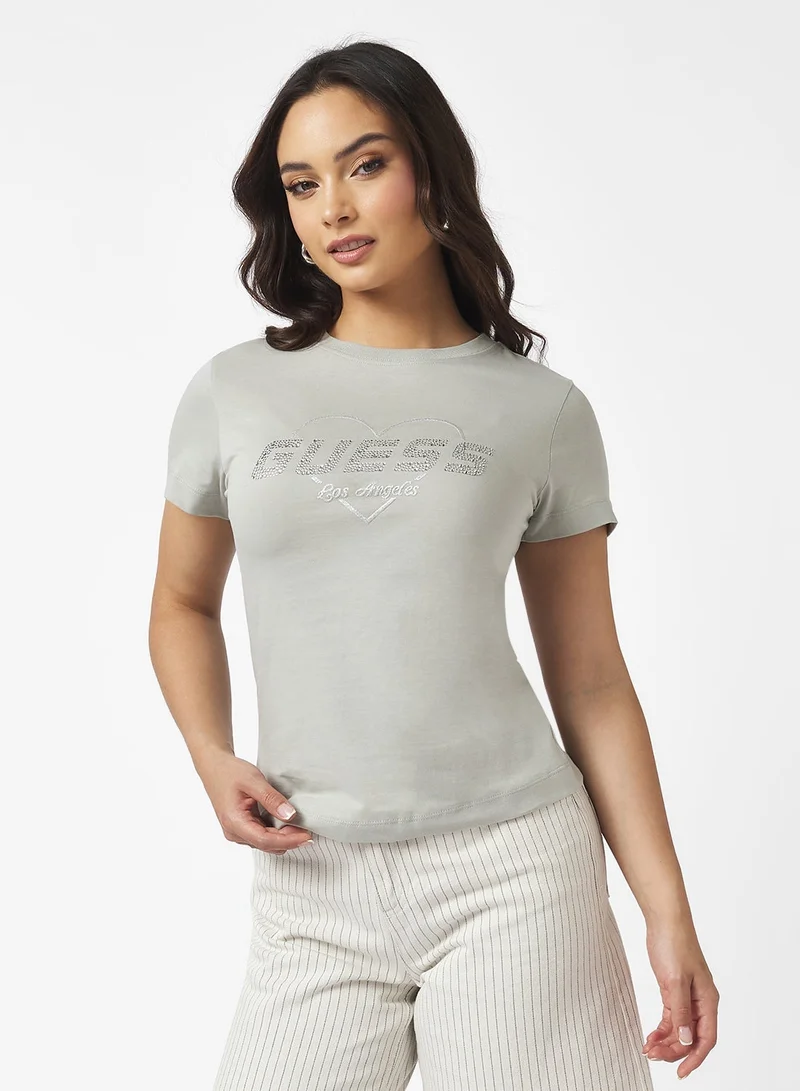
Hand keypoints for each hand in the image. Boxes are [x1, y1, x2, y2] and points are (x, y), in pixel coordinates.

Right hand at [195, 750, 312, 853]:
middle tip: (308, 831)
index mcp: (234, 822)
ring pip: (265, 843)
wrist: (214, 768)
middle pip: (266, 845)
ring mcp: (236, 832)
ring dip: (283, 838)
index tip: (306, 836)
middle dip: (289, 840)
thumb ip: (272, 799)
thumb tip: (290, 815)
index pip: (265, 840)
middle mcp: (234, 832)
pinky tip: (287, 823)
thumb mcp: (254, 781)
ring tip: (300, 827)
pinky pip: (261, 836)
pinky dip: (275, 833)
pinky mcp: (241, 828)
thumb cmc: (230, 772)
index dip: (288, 840)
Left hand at [641, 918, 718, 1079]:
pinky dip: (662, 1029)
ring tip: (649, 1049)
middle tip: (654, 1056)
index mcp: (708, 1000)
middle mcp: (701, 1001)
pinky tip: (650, 1037)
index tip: (680, 1071)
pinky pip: (671, 1018)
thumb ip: (681, 1012)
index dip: (694, 1058)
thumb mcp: (675, 980)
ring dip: (666, 1041)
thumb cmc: (674, 944)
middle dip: (674, 1050)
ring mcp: (688, 997)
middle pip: (691, 1037)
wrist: (665, 920)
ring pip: (680, 1029)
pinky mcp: (674, 991)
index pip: (706, 1038)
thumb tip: (687, 1040)